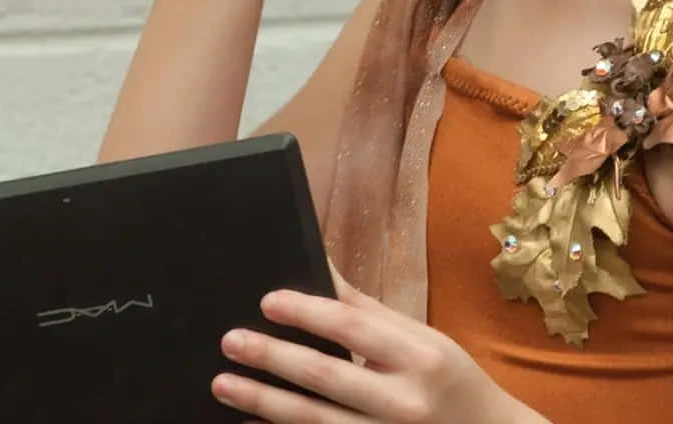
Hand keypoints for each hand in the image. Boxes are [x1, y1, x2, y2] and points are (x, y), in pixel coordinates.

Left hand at [212, 264, 547, 423]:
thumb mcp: (421, 338)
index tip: (266, 301)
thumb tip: (318, 265)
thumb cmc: (448, 379)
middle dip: (273, 358)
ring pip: (315, 421)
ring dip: (263, 401)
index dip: (306, 312)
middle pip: (327, 377)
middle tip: (231, 341)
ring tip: (223, 384)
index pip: (352, 328)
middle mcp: (403, 401)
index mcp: (418, 357)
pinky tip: (251, 421)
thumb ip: (366, 309)